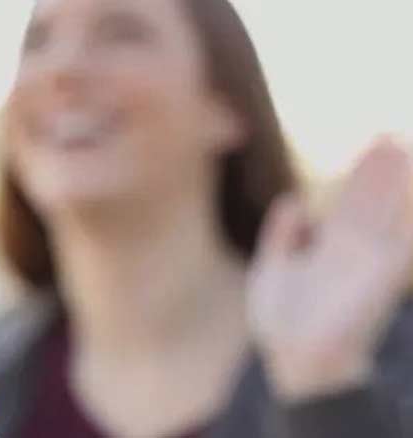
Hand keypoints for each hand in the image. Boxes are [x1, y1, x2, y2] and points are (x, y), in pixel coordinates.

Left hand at [247, 136, 412, 402]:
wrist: (294, 358)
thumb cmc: (282, 323)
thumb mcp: (272, 267)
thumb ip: (281, 234)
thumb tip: (295, 199)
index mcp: (329, 248)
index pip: (350, 201)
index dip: (362, 173)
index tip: (373, 143)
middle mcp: (352, 251)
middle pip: (371, 200)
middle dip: (380, 168)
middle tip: (390, 133)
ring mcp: (368, 262)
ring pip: (386, 211)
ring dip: (395, 182)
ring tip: (400, 145)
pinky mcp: (381, 278)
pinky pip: (403, 242)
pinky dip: (410, 218)